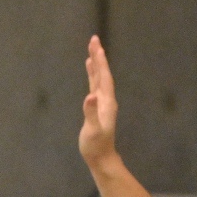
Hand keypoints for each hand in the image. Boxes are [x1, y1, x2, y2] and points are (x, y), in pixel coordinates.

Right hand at [79, 35, 119, 168]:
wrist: (101, 157)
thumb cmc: (96, 145)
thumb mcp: (93, 130)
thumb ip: (91, 113)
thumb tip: (89, 96)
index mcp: (106, 101)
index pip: (103, 76)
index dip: (100, 61)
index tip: (96, 45)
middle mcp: (106, 99)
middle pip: (103, 73)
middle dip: (98, 56)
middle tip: (94, 39)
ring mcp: (102, 102)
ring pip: (99, 77)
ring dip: (96, 63)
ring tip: (92, 49)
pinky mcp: (97, 106)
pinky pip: (95, 85)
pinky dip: (92, 74)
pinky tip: (90, 69)